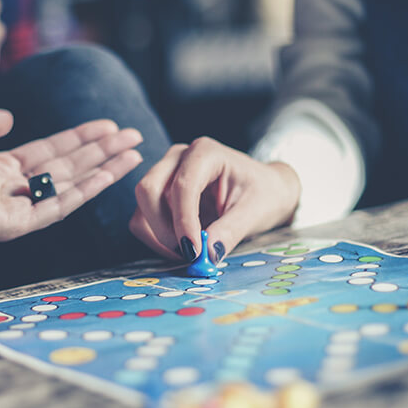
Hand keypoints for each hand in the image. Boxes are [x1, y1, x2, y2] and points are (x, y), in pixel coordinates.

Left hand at [0, 108, 143, 251]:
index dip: (80, 138)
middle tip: (133, 135)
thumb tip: (11, 118)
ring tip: (132, 151)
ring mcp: (13, 208)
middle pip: (67, 168)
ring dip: (102, 169)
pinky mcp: (12, 225)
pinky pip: (55, 207)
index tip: (108, 125)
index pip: (50, 153)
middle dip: (101, 152)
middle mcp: (9, 189)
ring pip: (68, 187)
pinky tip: (106, 175)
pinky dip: (83, 192)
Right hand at [128, 137, 300, 262]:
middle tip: (189, 254)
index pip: (182, 186)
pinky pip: (143, 218)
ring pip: (143, 207)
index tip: (194, 252)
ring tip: (189, 252)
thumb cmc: (262, 194)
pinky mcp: (160, 194)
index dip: (183, 221)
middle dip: (164, 228)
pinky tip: (181, 247)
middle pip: (149, 190)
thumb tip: (207, 255)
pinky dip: (156, 238)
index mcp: (205, 152)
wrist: (264, 191)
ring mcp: (165, 173)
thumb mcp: (253, 213)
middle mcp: (179, 158)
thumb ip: (229, 232)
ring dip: (159, 236)